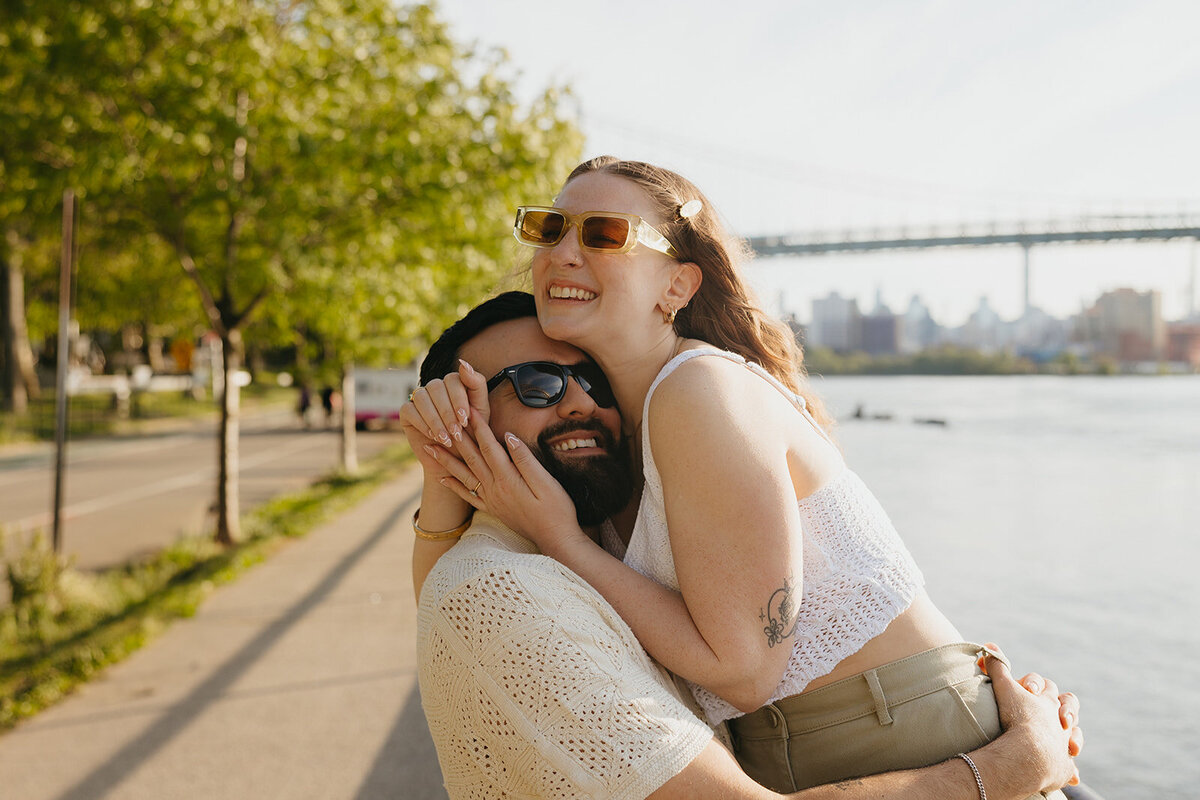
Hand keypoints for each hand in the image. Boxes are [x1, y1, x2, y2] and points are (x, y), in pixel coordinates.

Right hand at [401, 360, 489, 449]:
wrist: (456, 460)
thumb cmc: (472, 434)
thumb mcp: (480, 410)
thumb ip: (476, 384)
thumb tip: (463, 361)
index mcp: (454, 383)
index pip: (453, 379)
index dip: (458, 399)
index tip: (465, 420)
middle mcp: (435, 387)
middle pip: (436, 387)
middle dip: (447, 412)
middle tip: (456, 433)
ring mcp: (420, 397)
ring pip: (422, 397)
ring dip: (435, 419)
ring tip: (446, 438)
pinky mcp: (406, 411)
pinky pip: (409, 410)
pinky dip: (422, 423)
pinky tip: (432, 435)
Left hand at [428, 411, 591, 554]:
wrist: (555, 540)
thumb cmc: (557, 511)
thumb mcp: (547, 483)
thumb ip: (525, 460)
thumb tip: (508, 437)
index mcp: (508, 479)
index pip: (490, 447)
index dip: (480, 427)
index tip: (471, 410)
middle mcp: (495, 489)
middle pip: (472, 458)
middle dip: (457, 438)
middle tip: (441, 421)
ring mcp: (492, 500)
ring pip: (464, 475)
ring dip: (446, 460)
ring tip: (429, 448)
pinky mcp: (492, 510)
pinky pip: (468, 496)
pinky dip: (453, 486)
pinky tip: (442, 479)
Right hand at [983, 646, 1082, 792]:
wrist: (1030, 752)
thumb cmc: (1017, 718)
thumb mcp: (1004, 688)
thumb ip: (997, 666)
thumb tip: (988, 646)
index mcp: (1048, 702)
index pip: (1049, 687)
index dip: (1039, 687)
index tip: (1030, 692)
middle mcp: (1060, 722)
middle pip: (1069, 705)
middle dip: (1065, 708)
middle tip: (1054, 714)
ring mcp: (1063, 744)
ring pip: (1074, 736)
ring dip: (1071, 739)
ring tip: (1066, 745)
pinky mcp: (1063, 767)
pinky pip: (1070, 768)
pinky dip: (1070, 770)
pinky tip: (1071, 776)